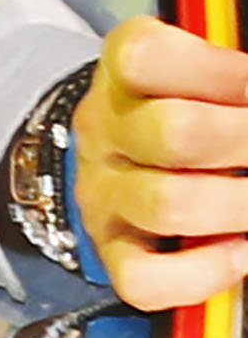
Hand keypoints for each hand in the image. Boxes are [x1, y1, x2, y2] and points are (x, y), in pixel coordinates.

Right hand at [80, 17, 247, 313]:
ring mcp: (104, 194)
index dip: (222, 72)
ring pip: (168, 206)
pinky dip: (206, 272)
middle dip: (247, 141)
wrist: (132, 153)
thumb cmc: (192, 106)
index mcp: (121, 74)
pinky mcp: (112, 250)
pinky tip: (240, 252)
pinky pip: (144, 279)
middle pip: (174, 134)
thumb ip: (234, 81)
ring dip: (240, 206)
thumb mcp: (204, 77)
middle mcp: (104, 131)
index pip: (145, 58)